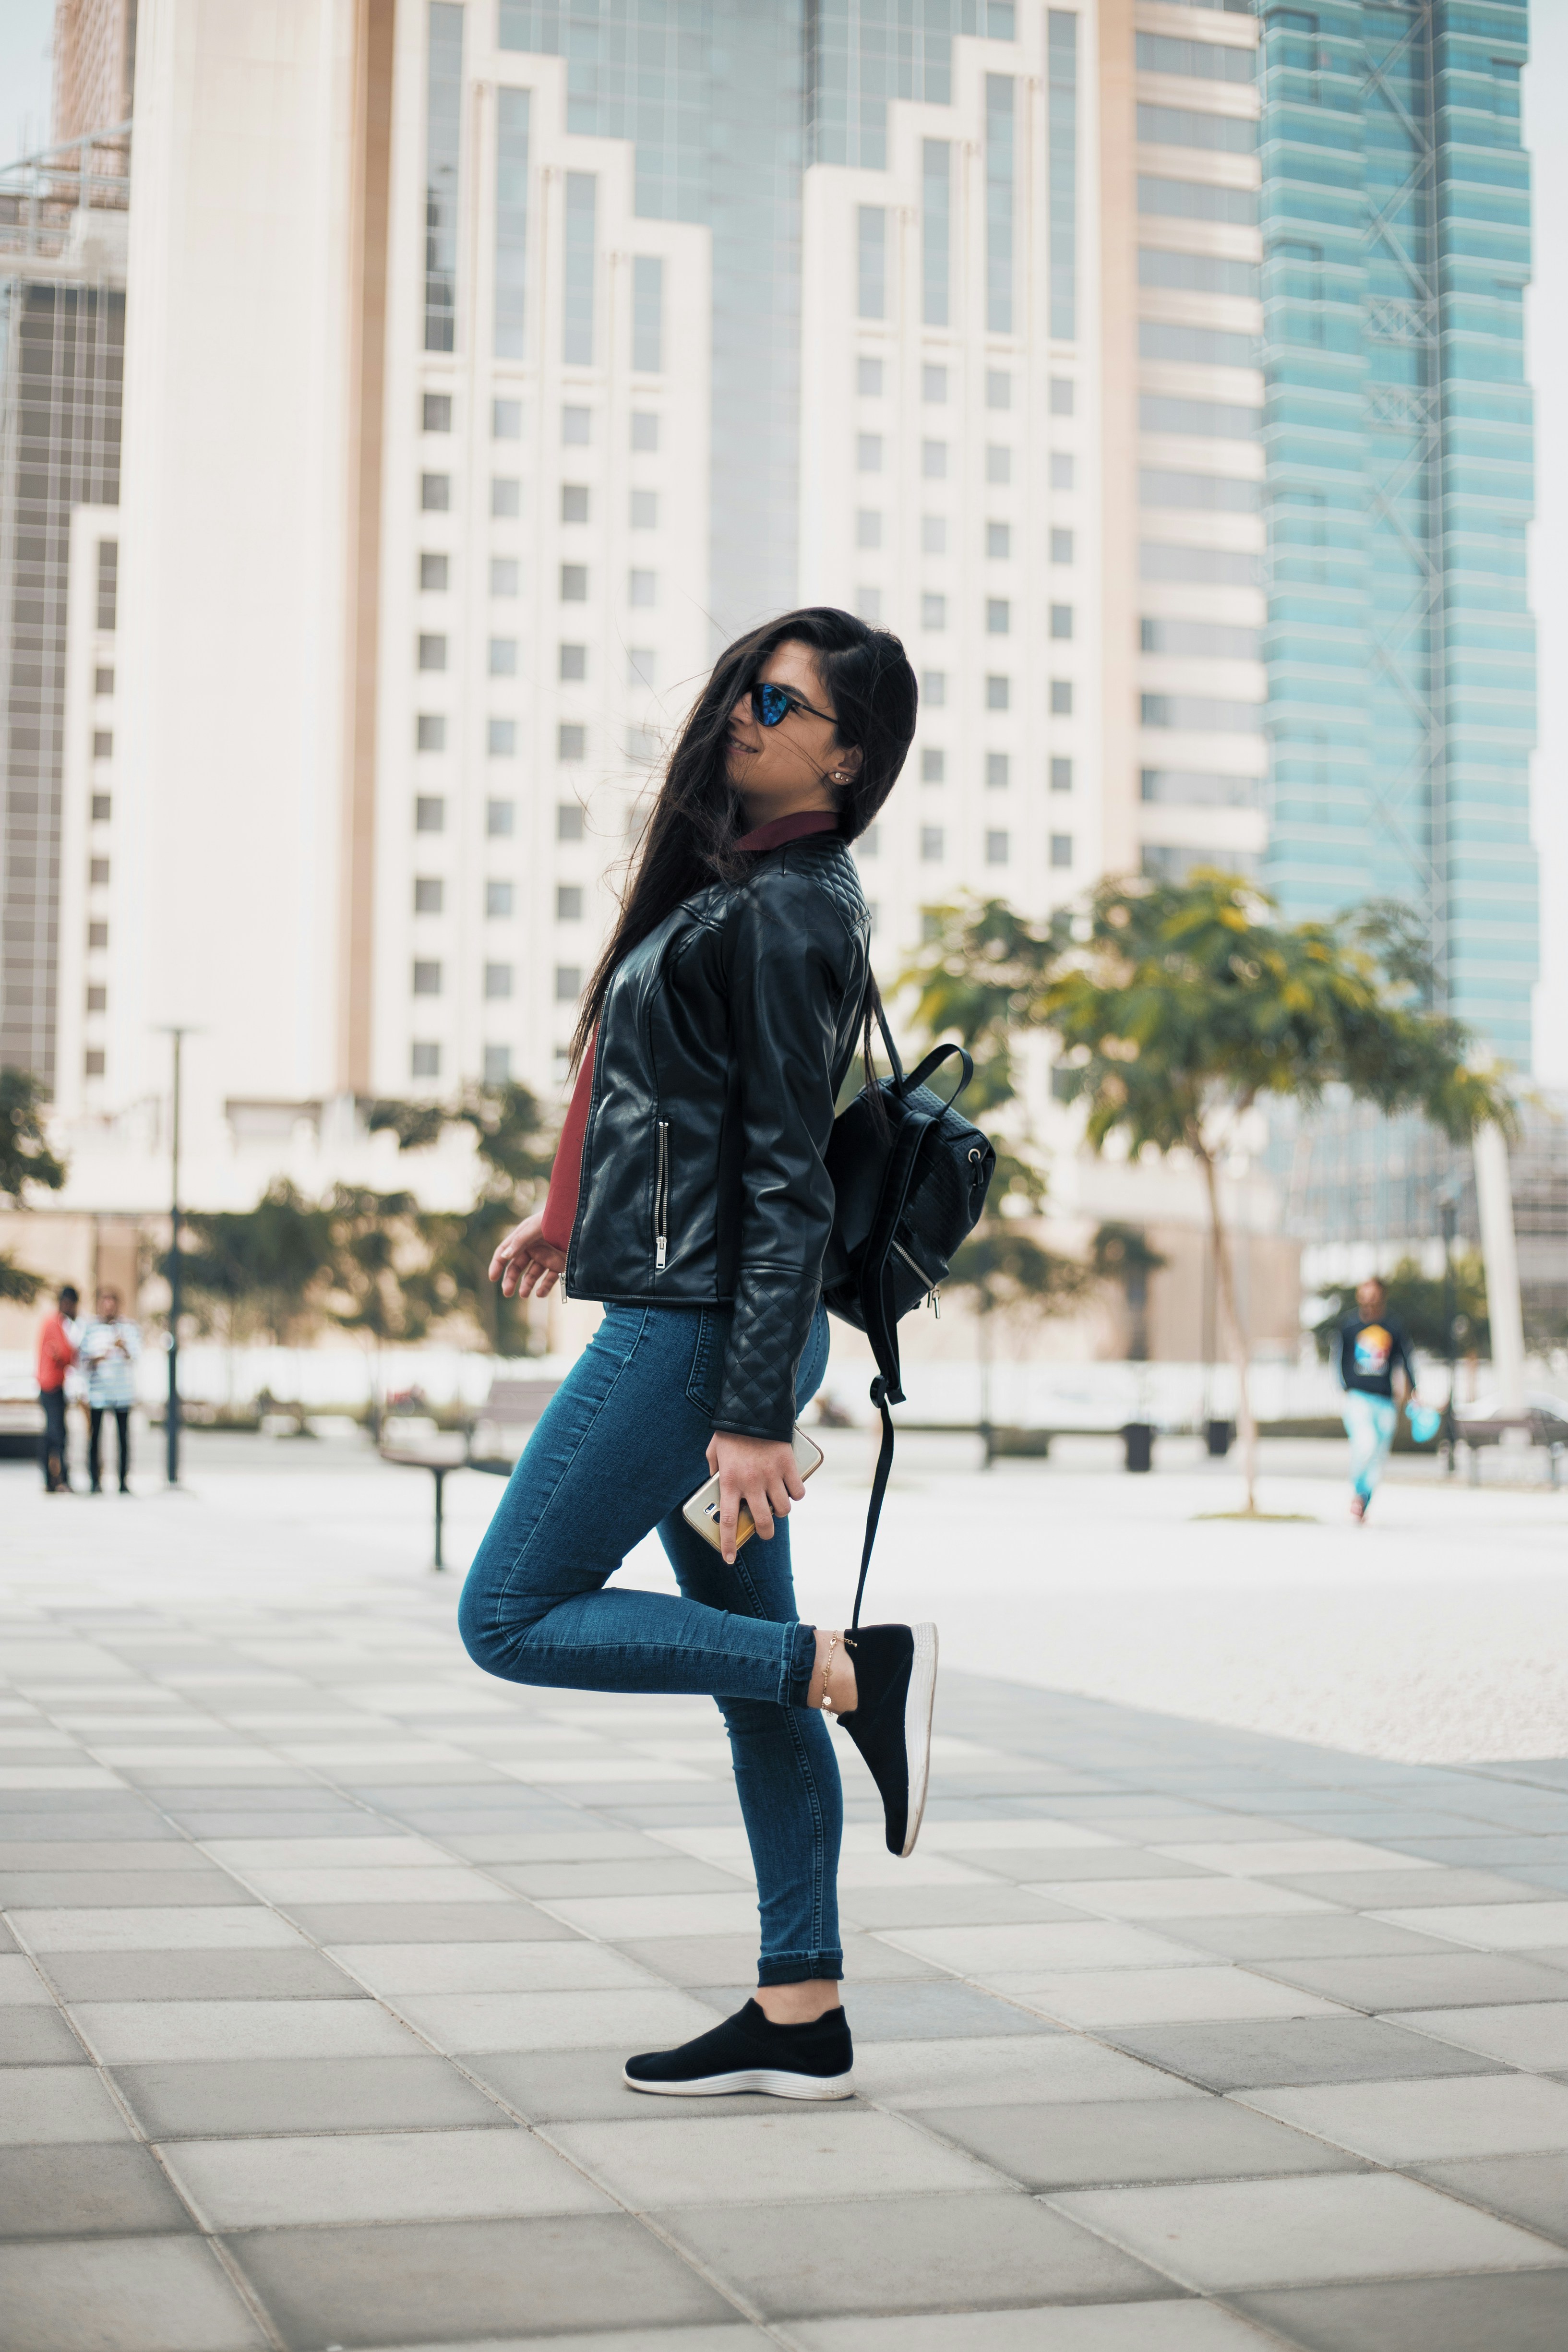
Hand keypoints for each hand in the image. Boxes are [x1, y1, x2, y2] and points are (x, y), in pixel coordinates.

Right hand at [488, 1212, 566, 1299]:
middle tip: (507, 1293)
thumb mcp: (536, 1227)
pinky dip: (544, 1288)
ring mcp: (546, 1258)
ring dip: (526, 1285)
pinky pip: (549, 1279)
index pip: (505, 1252)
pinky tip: (540, 1293)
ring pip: (532, 1276)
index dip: (497, 1264)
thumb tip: (504, 1256)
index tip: (492, 1277)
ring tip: (524, 1294)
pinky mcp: (559, 1265)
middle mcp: (533, 1249)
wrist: (582, 1219)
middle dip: (511, 1280)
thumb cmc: (556, 1218)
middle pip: (516, 1267)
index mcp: (523, 1237)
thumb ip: (520, 1241)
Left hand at [705, 1431, 805, 1563]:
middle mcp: (751, 1484)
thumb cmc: (730, 1432)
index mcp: (729, 1482)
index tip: (729, 1559)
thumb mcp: (714, 1452)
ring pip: (783, 1509)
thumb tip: (715, 1484)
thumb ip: (714, 1471)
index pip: (729, 1522)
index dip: (729, 1544)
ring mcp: (772, 1476)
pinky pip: (798, 1492)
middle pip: (762, 1522)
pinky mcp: (788, 1467)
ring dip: (780, 1511)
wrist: (754, 1409)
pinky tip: (790, 1489)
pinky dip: (796, 1494)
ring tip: (777, 1504)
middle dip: (764, 1533)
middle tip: (764, 1531)